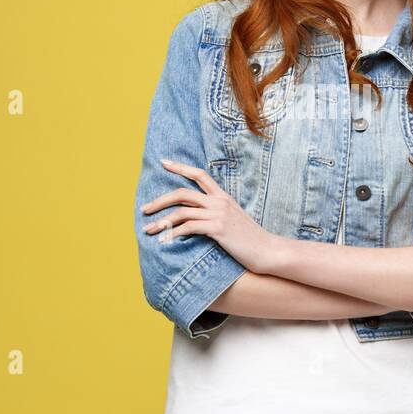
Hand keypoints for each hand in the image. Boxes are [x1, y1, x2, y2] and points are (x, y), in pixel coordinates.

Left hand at [139, 159, 276, 273]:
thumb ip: (218, 213)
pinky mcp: (218, 229)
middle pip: (183, 193)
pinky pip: (188, 227)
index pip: (199, 174)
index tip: (164, 162)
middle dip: (160, 200)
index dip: (180, 167)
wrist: (268, 250)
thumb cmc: (250, 239)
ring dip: (161, 221)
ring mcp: (219, 215)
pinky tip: (164, 241)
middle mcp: (219, 202)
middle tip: (145, 209)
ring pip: (182, 211)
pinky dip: (173, 234)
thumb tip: (200, 216)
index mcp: (223, 197)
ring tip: (149, 230)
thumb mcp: (234, 220)